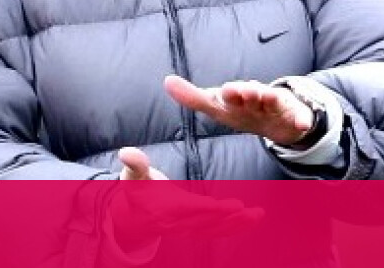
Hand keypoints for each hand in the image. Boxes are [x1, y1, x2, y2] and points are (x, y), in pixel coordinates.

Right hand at [106, 147, 261, 251]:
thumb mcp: (132, 175)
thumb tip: (126, 152)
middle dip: (231, 218)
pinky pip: (217, 231)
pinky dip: (234, 227)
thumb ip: (134, 163)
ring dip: (238, 224)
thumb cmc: (136, 190)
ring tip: (258, 215)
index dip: (212, 209)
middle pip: (208, 222)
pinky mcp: (194, 229)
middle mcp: (179, 222)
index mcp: (167, 207)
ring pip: (216, 229)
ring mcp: (188, 228)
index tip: (232, 205)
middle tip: (252, 211)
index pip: (192, 209)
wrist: (134, 217)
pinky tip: (251, 221)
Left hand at [163, 74, 312, 145]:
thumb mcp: (217, 106)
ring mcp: (277, 105)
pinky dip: (302, 119)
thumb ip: (192, 97)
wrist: (277, 118)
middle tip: (247, 90)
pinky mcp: (295, 115)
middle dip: (249, 91)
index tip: (227, 91)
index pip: (231, 94)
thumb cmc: (241, 109)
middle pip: (253, 93)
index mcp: (237, 96)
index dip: (230, 93)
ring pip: (275, 100)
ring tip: (268, 96)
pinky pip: (300, 117)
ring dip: (271, 98)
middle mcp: (257, 96)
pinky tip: (302, 124)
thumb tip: (166, 81)